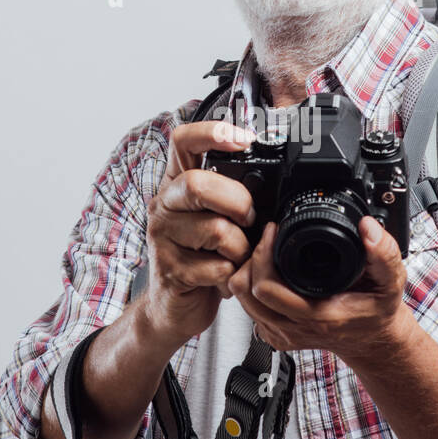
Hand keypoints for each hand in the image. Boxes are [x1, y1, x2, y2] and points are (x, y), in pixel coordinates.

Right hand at [141, 119, 260, 346]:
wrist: (175, 306)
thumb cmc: (202, 255)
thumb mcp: (215, 216)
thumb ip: (231, 193)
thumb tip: (274, 178)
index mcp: (177, 182)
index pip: (182, 141)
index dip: (212, 132)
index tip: (244, 139)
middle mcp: (163, 204)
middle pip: (198, 185)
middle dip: (238, 203)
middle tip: (249, 221)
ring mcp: (162, 237)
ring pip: (215, 230)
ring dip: (241, 248)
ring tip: (238, 257)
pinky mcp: (170, 270)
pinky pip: (217, 267)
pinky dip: (232, 276)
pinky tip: (226, 278)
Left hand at [227, 216, 414, 367]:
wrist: (372, 339)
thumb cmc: (377, 310)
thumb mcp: (391, 280)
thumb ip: (384, 253)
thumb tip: (367, 228)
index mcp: (318, 316)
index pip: (266, 288)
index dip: (263, 254)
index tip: (275, 230)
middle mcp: (295, 329)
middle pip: (245, 292)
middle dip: (252, 258)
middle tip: (269, 236)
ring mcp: (282, 334)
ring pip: (241, 300)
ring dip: (248, 271)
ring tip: (266, 251)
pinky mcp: (275, 335)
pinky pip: (248, 308)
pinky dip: (251, 286)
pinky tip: (268, 272)